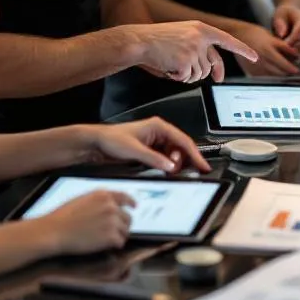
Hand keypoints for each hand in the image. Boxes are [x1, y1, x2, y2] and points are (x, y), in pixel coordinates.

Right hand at [35, 190, 133, 254]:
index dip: (130, 202)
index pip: (124, 197)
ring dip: (118, 236)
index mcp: (103, 195)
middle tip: (114, 232)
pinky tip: (104, 246)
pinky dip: (114, 246)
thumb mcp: (82, 200)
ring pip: (125, 231)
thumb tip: (109, 206)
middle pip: (127, 217)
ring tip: (106, 241)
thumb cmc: (63, 217)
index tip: (133, 207)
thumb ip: (98, 201)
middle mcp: (111, 206)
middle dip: (122, 225)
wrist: (55, 231)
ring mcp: (112, 221)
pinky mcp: (111, 236)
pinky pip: (120, 242)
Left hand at [86, 117, 212, 172]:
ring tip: (169, 172)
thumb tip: (171, 166)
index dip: (195, 154)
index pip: (183, 140)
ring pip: (174, 154)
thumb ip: (154, 159)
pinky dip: (167, 166)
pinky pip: (165, 159)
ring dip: (174, 164)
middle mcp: (159, 132)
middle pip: (181, 148)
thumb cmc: (112, 140)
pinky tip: (164, 171)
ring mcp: (155, 141)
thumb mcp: (134, 151)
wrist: (97, 143)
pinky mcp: (150, 150)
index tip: (202, 165)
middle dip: (183, 161)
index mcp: (158, 126)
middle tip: (183, 172)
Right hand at [140, 22, 257, 82]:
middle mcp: (200, 38)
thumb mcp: (183, 35)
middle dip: (212, 74)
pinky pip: (187, 79)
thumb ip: (199, 47)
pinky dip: (178, 78)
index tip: (255, 57)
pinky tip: (168, 68)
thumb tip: (211, 69)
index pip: (227, 40)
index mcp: (201, 29)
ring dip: (187, 75)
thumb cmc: (157, 40)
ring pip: (199, 74)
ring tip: (173, 65)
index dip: (243, 49)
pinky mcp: (185, 62)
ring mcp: (193, 50)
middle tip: (218, 79)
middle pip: (211, 65)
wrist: (139, 41)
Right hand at [235, 22, 299, 76]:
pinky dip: (270, 76)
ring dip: (280, 75)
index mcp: (269, 47)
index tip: (297, 69)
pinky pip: (264, 77)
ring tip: (284, 73)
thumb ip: (283, 46)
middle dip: (288, 72)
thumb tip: (295, 54)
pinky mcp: (251, 69)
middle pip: (281, 70)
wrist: (237, 35)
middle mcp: (263, 57)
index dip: (292, 66)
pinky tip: (272, 73)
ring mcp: (256, 64)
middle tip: (293, 71)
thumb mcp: (271, 36)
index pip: (285, 61)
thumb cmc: (255, 33)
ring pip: (273, 75)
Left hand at [272, 5, 299, 53]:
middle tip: (285, 49)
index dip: (292, 38)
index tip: (284, 43)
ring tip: (288, 51)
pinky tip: (291, 52)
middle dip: (296, 44)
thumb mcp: (278, 15)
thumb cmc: (282, 14)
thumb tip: (282, 35)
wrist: (289, 14)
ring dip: (299, 49)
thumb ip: (279, 24)